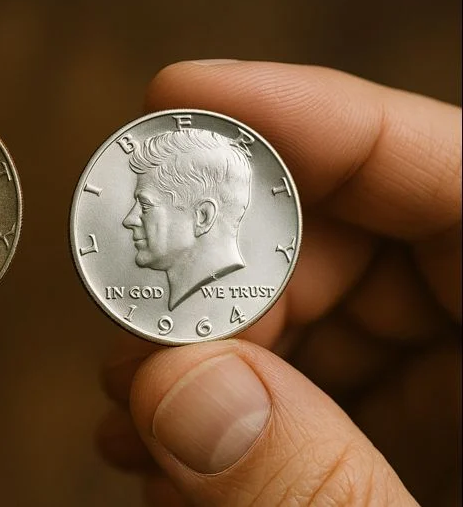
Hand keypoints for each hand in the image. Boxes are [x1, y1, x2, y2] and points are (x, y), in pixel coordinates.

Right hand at [98, 61, 460, 505]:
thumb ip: (317, 482)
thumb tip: (177, 388)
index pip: (444, 173)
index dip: (311, 116)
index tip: (178, 97)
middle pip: (349, 243)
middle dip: (223, 273)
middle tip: (138, 329)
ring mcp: (443, 397)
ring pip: (309, 315)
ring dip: (203, 353)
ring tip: (134, 401)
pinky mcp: (394, 439)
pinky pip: (305, 389)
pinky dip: (224, 412)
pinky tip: (165, 448)